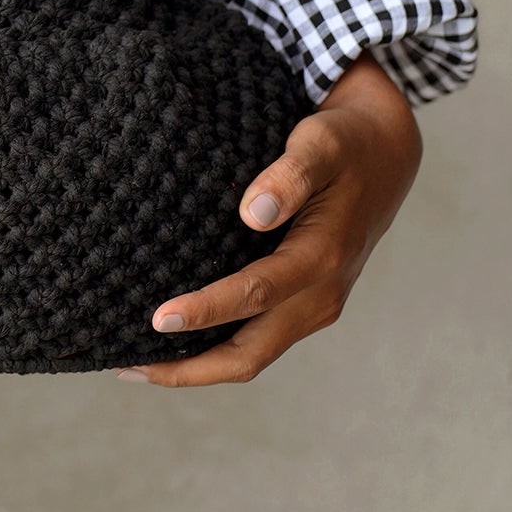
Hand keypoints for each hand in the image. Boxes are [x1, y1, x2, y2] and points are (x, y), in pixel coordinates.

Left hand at [116, 50, 422, 386]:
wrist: (386, 152)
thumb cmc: (345, 143)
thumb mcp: (322, 143)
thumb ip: (291, 175)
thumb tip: (254, 213)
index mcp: (323, 258)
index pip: (255, 295)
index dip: (205, 311)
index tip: (156, 319)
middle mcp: (322, 295)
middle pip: (250, 355)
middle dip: (189, 368)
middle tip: (125, 365)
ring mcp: (315, 305)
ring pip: (251, 355)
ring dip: (197, 367)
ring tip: (133, 364)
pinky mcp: (305, 303)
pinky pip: (257, 341)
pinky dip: (215, 350)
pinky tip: (174, 344)